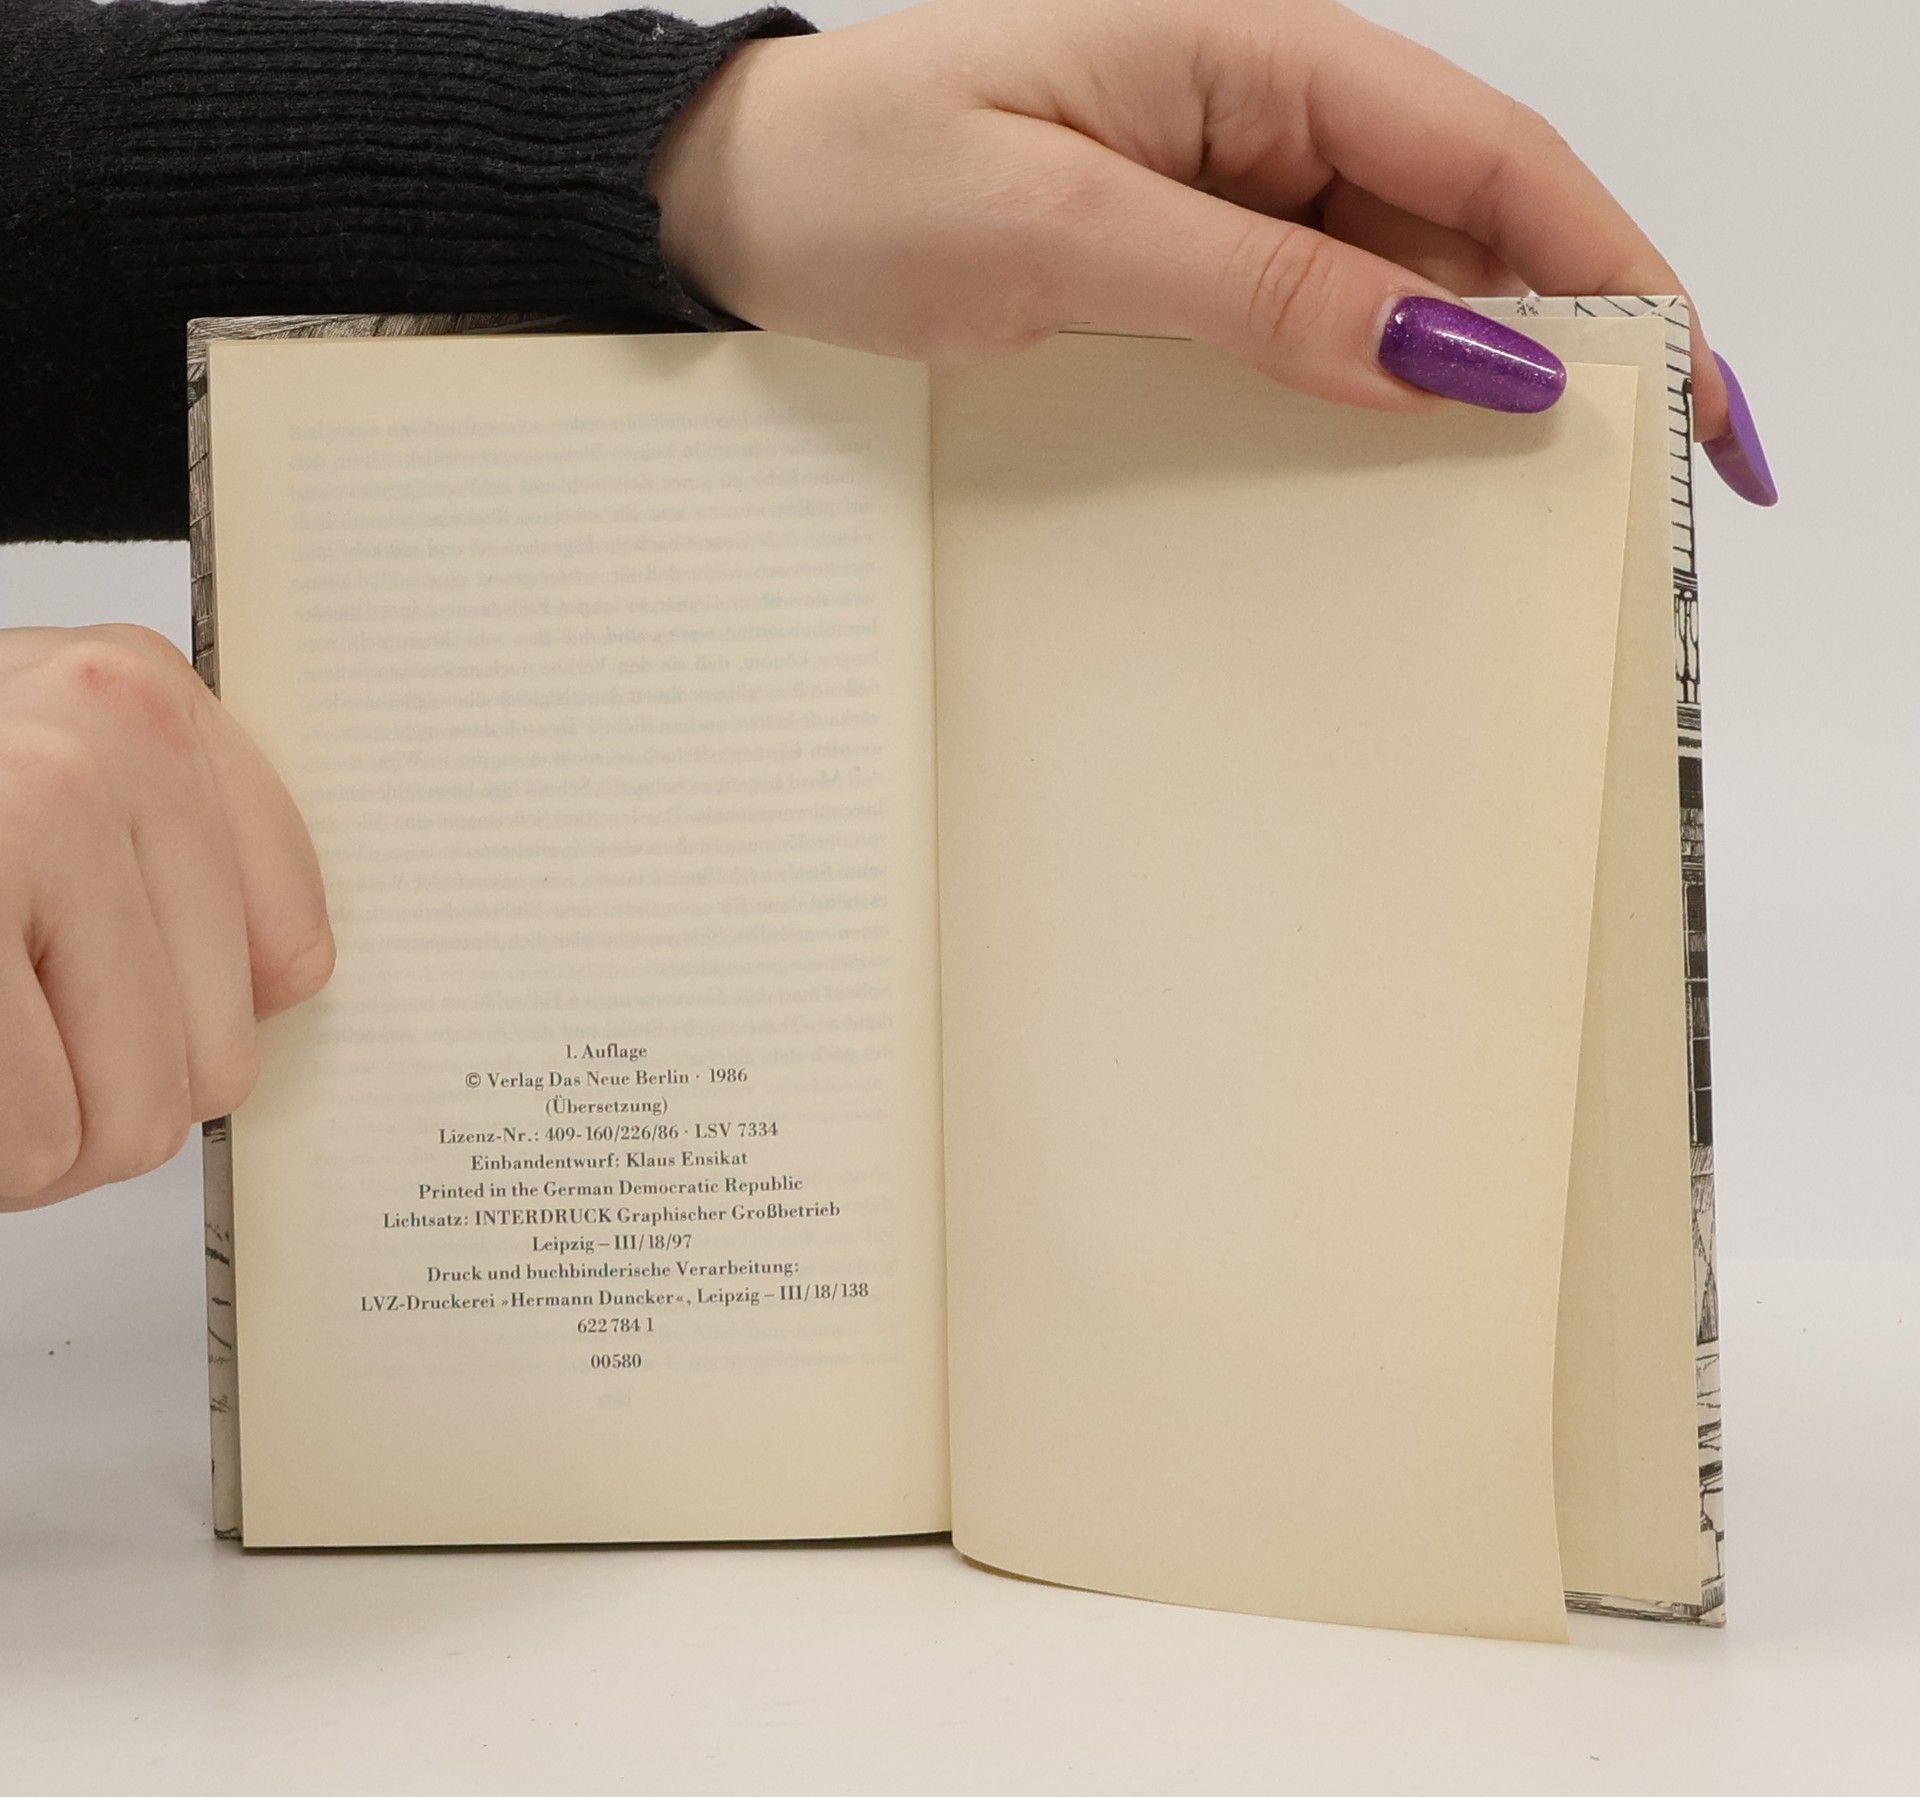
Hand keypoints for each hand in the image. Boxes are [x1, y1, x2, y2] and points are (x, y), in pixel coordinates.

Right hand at [0, 625, 333, 1210]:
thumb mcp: (37, 780)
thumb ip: (170, 857)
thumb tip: (286, 985)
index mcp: (144, 703)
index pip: (293, 951)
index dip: (198, 1026)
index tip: (126, 1022)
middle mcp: (103, 738)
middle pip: (219, 1055)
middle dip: (105, 1097)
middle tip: (18, 1057)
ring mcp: (31, 812)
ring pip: (133, 1116)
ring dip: (38, 1139)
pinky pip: (40, 1136)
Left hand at [655, 0, 1765, 490]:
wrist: (731, 204)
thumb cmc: (854, 178)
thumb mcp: (1057, 236)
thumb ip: (1259, 291)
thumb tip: (1451, 352)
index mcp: (1251, 57)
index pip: (1487, 155)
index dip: (1613, 268)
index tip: (1693, 388)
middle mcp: (1262, 116)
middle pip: (1474, 223)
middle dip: (1576, 341)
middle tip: (1644, 487)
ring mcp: (1227, 194)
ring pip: (1405, 286)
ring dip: (1481, 384)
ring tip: (1546, 506)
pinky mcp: (1186, 264)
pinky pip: (1316, 328)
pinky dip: (1376, 399)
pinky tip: (1409, 475)